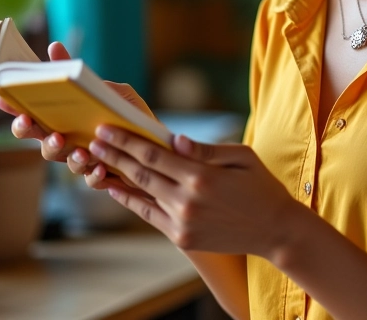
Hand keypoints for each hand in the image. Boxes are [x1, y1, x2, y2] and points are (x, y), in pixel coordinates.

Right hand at [0, 41, 152, 192]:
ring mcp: (82, 160)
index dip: (15, 109)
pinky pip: (91, 180)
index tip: (4, 98)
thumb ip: (84, 76)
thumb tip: (55, 49)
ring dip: (68, 156)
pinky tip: (100, 167)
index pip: (33, 115)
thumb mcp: (113, 91)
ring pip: (63, 161)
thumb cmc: (131, 115)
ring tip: (79, 150)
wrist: (160, 143)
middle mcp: (68, 142)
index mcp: (66, 120)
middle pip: (40, 140)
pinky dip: (94, 175)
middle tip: (34, 124)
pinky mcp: (101, 176)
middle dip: (32, 133)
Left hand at [88, 126, 300, 257]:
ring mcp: (182, 222)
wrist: (274, 229)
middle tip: (93, 139)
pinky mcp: (181, 238)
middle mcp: (187, 201)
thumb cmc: (261, 186)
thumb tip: (174, 138)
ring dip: (117, 176)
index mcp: (202, 176)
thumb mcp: (241, 157)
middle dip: (114, 154)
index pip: (154, 154)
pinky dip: (131, 201)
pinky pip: (149, 215)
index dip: (127, 141)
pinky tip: (117, 188)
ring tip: (97, 161)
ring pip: (141, 194)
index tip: (106, 129)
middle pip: (141, 172)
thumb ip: (206, 149)